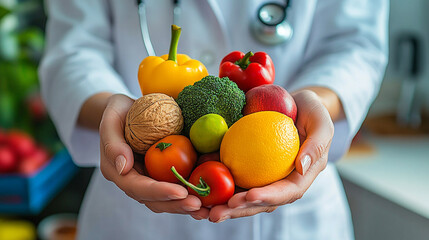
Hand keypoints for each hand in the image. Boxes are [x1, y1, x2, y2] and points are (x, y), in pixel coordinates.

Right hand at [99, 94, 208, 218]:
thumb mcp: (110, 121)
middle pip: (155, 201)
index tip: (180, 192)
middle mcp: (136, 180)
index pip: (139, 188)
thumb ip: (113, 144)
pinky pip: (179, 186)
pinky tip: (209, 198)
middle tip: (198, 205)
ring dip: (186, 205)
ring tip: (206, 209)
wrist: (128, 108)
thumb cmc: (118, 112)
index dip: (159, 192)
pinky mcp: (165, 173)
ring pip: (168, 199)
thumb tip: (124, 167)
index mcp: (120, 173)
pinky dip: (193, 193)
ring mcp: (151, 178)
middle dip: (177, 205)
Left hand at [208, 89, 333, 222]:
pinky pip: (232, 179)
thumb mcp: (321, 121)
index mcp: (301, 176)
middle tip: (217, 213)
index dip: (268, 197)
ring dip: (224, 205)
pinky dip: (216, 186)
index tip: (249, 196)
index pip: (286, 192)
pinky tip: (198, 190)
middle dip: (239, 210)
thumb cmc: (312, 111)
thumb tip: (303, 166)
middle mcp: (281, 181)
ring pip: (243, 196)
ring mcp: (263, 177)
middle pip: (261, 202)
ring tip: (203, 211)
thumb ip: (317, 143)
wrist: (295, 104)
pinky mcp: (248, 168)